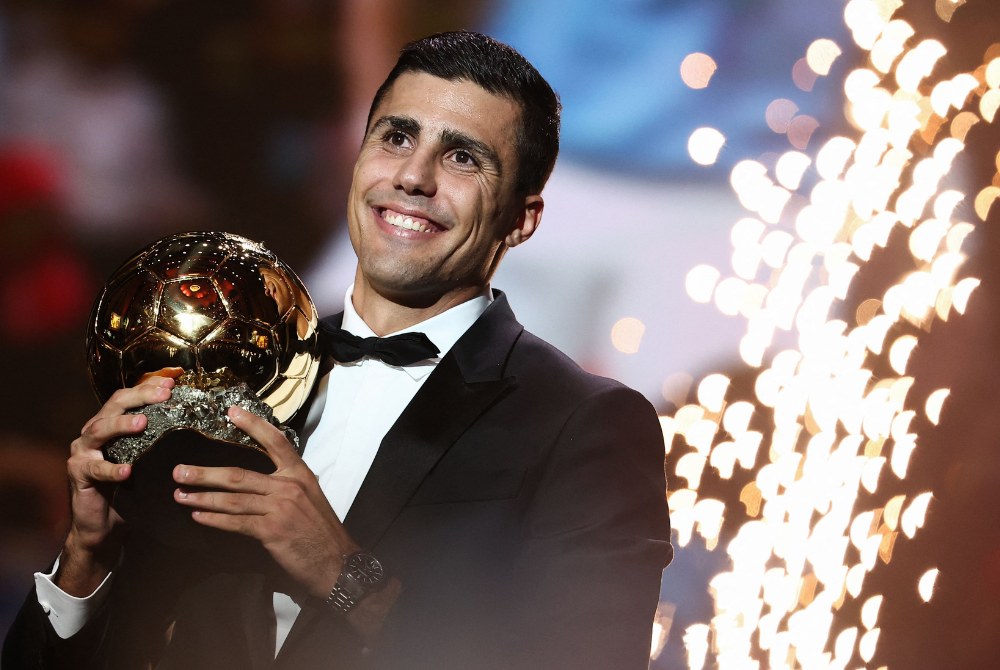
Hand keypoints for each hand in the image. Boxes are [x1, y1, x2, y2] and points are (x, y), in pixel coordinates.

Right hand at [59, 369, 181, 596]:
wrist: (101, 524)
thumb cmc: (126, 489)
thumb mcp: (144, 459)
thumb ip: (157, 440)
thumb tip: (193, 422)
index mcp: (110, 424)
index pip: (127, 397)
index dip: (148, 387)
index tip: (172, 381)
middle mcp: (93, 433)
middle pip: (114, 405)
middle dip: (139, 396)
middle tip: (162, 394)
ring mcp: (82, 452)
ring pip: (99, 430)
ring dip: (122, 424)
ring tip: (142, 422)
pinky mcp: (78, 474)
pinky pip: (94, 469)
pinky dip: (111, 469)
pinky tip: (127, 470)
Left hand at [172, 407, 359, 598]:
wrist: (337, 561)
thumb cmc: (322, 532)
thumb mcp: (311, 498)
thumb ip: (287, 487)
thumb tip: (259, 484)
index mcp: (300, 474)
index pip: (275, 442)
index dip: (253, 425)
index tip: (232, 413)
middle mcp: (289, 486)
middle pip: (239, 474)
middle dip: (205, 473)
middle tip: (180, 470)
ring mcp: (279, 508)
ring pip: (232, 499)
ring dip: (202, 497)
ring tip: (181, 494)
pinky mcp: (271, 530)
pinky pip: (236, 522)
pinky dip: (214, 519)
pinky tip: (198, 516)